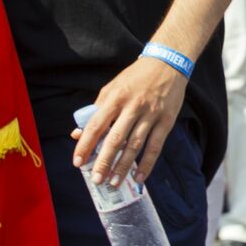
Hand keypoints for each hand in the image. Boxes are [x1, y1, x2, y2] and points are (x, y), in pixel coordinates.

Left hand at [70, 56, 188, 186]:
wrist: (168, 62)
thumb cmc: (136, 77)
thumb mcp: (112, 88)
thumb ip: (95, 110)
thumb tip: (77, 134)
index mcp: (116, 97)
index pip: (97, 125)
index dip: (85, 144)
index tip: (78, 162)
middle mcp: (133, 106)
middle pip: (116, 138)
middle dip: (104, 161)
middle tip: (96, 179)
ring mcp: (151, 114)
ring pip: (135, 145)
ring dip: (124, 166)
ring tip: (113, 182)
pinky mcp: (167, 120)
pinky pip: (156, 146)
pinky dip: (147, 163)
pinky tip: (139, 177)